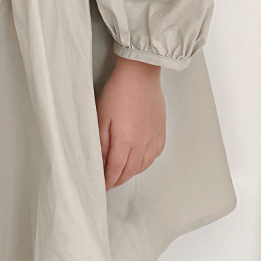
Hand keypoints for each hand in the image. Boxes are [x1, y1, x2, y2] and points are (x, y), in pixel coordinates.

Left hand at [96, 56, 165, 189]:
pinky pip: (155, 154)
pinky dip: (146, 162)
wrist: (140, 74)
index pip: (115, 169)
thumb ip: (100, 142)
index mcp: (126, 141)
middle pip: (130, 170)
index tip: (102, 187)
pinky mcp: (161, 130)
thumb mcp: (101, 117)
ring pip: (144, 165)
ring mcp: (154, 137)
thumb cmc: (118, 91)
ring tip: (122, 174)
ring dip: (132, 173)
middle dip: (118, 179)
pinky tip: (140, 161)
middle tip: (110, 183)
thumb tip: (99, 161)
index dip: (108, 181)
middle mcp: (143, 143)